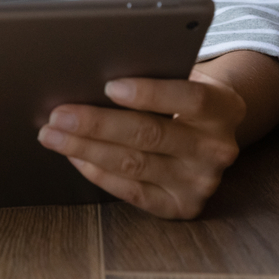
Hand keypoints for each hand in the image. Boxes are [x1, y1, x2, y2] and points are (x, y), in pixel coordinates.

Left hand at [37, 69, 246, 219]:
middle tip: (59, 113)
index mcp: (225, 108)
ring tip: (53, 134)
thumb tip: (95, 73)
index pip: (189, 97)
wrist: (215, 132)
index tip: (109, 86)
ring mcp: (201, 182)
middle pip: (151, 135)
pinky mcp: (181, 206)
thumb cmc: (186, 94)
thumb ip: (158, 74)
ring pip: (135, 165)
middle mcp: (217, 149)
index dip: (150, 92)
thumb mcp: (186, 76)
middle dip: (98, 124)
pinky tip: (74, 156)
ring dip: (86, 149)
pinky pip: (132, 191)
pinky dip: (98, 172)